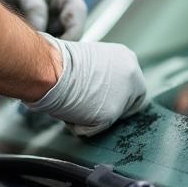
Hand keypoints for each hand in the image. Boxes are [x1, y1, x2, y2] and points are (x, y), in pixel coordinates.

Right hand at [25, 34, 148, 136]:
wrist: (53, 69)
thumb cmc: (62, 63)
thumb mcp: (92, 61)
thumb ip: (105, 74)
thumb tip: (101, 87)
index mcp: (127, 58)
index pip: (134, 86)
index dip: (121, 96)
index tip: (107, 100)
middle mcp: (132, 75)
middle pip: (131, 103)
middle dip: (111, 109)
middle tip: (90, 108)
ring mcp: (124, 96)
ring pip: (111, 117)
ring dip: (93, 116)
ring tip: (75, 103)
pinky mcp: (111, 114)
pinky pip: (94, 128)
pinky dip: (80, 125)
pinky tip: (71, 110)